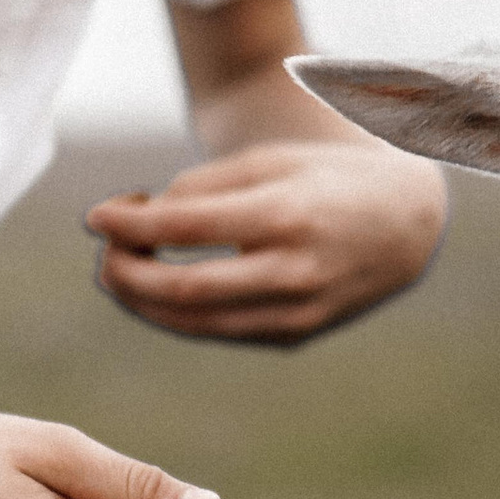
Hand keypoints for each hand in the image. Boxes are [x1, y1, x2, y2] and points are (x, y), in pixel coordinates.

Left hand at [86, 139, 448, 345]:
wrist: (404, 225)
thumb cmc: (324, 180)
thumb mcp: (271, 161)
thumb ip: (204, 187)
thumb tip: (140, 222)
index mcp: (287, 214)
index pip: (187, 226)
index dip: (130, 224)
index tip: (95, 215)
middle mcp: (293, 271)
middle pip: (183, 288)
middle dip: (127, 273)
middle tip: (103, 251)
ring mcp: (296, 312)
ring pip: (195, 322)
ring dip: (143, 302)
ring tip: (119, 271)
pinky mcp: (294, 337)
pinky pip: (219, 332)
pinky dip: (177, 315)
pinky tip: (157, 291)